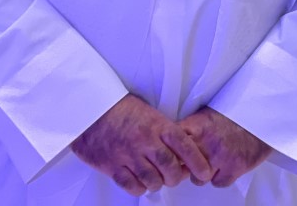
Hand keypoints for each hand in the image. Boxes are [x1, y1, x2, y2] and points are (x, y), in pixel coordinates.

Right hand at [72, 94, 212, 195]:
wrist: (91, 109)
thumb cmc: (121, 108)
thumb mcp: (149, 112)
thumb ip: (164, 130)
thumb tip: (181, 149)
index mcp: (156, 125)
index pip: (184, 146)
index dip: (198, 162)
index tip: (205, 172)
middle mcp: (144, 141)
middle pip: (170, 168)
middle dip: (177, 176)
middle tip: (176, 176)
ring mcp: (127, 155)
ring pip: (152, 180)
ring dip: (158, 183)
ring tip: (157, 178)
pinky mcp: (112, 166)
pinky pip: (132, 186)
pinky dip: (140, 188)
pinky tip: (141, 181)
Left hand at [179, 107, 272, 187]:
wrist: (263, 116)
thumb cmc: (233, 115)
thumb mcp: (207, 115)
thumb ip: (190, 130)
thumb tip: (171, 146)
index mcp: (197, 127)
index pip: (172, 147)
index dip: (171, 155)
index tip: (172, 158)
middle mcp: (206, 142)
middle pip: (182, 167)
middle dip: (186, 167)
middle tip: (194, 163)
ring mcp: (220, 156)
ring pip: (199, 179)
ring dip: (204, 174)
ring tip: (215, 161)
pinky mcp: (235, 167)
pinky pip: (218, 183)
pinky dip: (222, 177)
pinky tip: (228, 165)